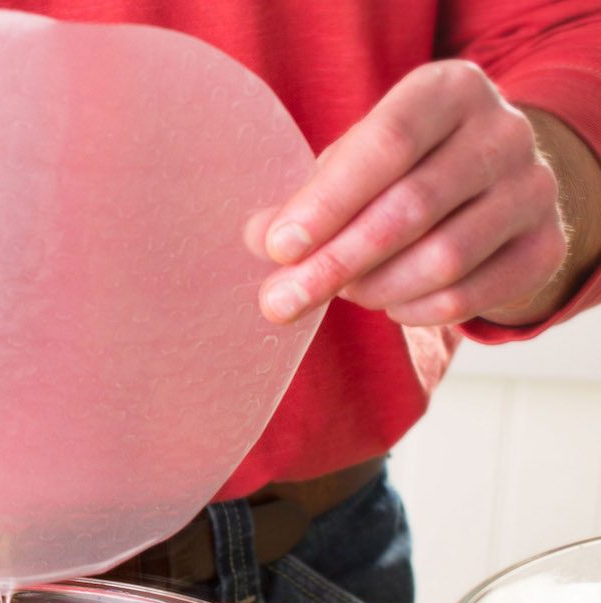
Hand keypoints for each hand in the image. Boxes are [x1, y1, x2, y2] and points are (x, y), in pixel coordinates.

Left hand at [251, 60, 572, 327]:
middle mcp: (502, 132)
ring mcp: (533, 190)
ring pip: (443, 258)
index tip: (279, 247)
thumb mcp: (354, 162)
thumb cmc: (402, 167)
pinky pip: (469, 296)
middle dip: (336, 262)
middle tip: (282, 301)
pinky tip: (388, 303)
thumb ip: (307, 196)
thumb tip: (258, 238)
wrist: (490, 184)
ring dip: (374, 289)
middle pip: (411, 207)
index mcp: (449, 90)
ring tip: (340, 292)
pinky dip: (414, 310)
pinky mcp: (545, 247)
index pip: (388, 144)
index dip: (328, 201)